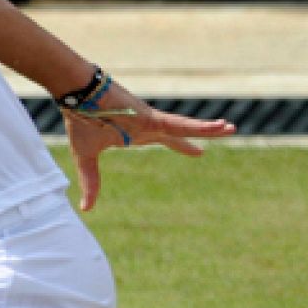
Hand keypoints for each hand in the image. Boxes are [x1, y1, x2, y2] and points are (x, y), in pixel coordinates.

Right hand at [63, 80, 235, 211]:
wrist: (77, 97)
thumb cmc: (81, 121)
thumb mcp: (87, 157)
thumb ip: (91, 182)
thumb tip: (85, 209)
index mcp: (137, 134)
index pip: (166, 140)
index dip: (182, 145)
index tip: (198, 151)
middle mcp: (149, 125)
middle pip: (181, 131)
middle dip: (201, 134)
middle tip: (224, 131)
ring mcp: (153, 120)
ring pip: (186, 126)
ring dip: (209, 128)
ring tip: (231, 128)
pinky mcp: (152, 117)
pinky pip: (180, 124)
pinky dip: (199, 126)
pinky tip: (218, 125)